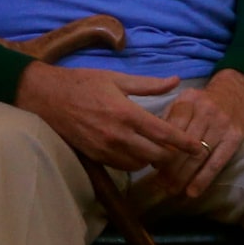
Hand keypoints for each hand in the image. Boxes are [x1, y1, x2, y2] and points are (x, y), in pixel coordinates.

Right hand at [15, 63, 192, 175]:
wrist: (44, 96)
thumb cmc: (82, 83)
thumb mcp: (117, 78)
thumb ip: (149, 84)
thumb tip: (176, 81)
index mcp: (126, 113)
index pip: (163, 134)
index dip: (184, 143)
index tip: (199, 147)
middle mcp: (117, 135)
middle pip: (155, 155)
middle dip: (172, 155)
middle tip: (180, 149)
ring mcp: (104, 148)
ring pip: (139, 164)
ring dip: (152, 159)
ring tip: (160, 149)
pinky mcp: (94, 156)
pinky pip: (122, 166)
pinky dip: (134, 162)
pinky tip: (138, 151)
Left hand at [159, 72, 243, 197]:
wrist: (238, 91)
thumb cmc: (204, 101)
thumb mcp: (183, 101)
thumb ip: (168, 120)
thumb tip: (151, 150)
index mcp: (188, 101)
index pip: (171, 131)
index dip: (161, 152)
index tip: (152, 168)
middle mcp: (206, 111)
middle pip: (184, 146)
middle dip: (170, 169)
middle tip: (159, 186)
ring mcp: (222, 124)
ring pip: (198, 156)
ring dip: (183, 177)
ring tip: (172, 190)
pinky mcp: (236, 136)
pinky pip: (217, 161)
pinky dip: (204, 178)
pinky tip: (193, 192)